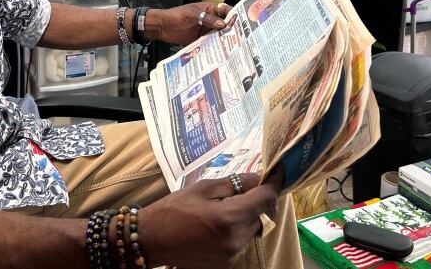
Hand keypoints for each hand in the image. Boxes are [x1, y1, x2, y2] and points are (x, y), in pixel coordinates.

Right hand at [140, 173, 278, 268]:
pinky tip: (216, 225)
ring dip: (245, 217)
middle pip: (261, 215)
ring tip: (220, 210)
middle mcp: (234, 240)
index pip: (265, 199)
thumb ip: (234, 183)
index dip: (274, 183)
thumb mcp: (203, 188)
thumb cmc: (174, 209)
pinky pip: (241, 242)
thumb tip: (259, 178)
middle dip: (254, 201)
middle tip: (238, 191)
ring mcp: (231, 255)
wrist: (152, 240)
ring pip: (252, 229)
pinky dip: (236, 230)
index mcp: (228, 218)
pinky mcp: (226, 264)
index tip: (279, 171)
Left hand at [146, 2, 233, 44]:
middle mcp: (210, 20)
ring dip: (224, 39)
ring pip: (219, 34)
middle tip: (240, 35)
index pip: (225, 10)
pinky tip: (220, 50)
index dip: (233, 15)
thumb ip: (207, 19)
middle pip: (224, 24)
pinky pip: (211, 42)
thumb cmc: (176, 15)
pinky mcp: (201, 40)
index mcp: (209, 9)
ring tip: (233, 45)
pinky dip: (216, 46)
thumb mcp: (192, 15)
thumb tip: (222, 24)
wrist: (162, 27)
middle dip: (231, 29)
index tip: (241, 21)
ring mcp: (206, 30)